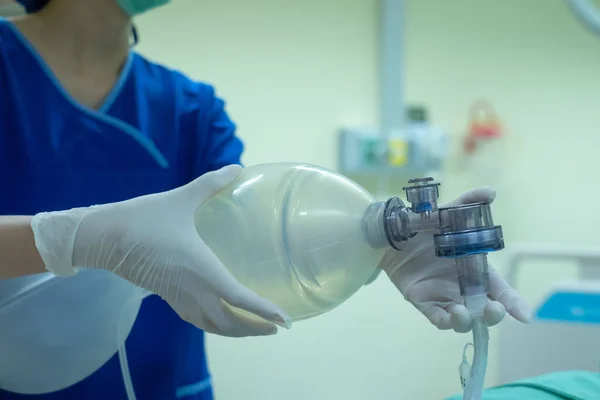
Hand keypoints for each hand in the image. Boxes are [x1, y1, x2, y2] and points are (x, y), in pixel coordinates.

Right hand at [31, 165, 290, 336]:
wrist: (104, 237)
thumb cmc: (144, 218)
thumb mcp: (182, 198)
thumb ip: (211, 183)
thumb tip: (236, 167)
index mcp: (202, 269)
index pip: (240, 298)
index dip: (264, 311)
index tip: (284, 320)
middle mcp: (194, 290)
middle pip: (229, 322)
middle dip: (255, 329)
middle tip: (277, 328)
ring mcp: (179, 297)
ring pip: (212, 326)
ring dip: (236, 331)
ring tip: (256, 329)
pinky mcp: (168, 297)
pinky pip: (197, 320)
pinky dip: (215, 325)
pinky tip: (221, 318)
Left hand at [378, 187, 531, 332]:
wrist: (391, 233)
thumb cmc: (424, 224)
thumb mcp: (446, 213)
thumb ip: (466, 203)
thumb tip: (489, 192)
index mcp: (475, 267)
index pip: (500, 289)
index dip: (514, 303)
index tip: (525, 315)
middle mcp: (463, 286)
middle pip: (485, 309)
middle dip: (493, 315)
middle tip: (494, 310)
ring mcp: (444, 296)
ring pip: (463, 318)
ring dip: (467, 321)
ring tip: (463, 313)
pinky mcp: (424, 301)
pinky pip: (437, 317)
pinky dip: (444, 321)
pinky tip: (449, 317)